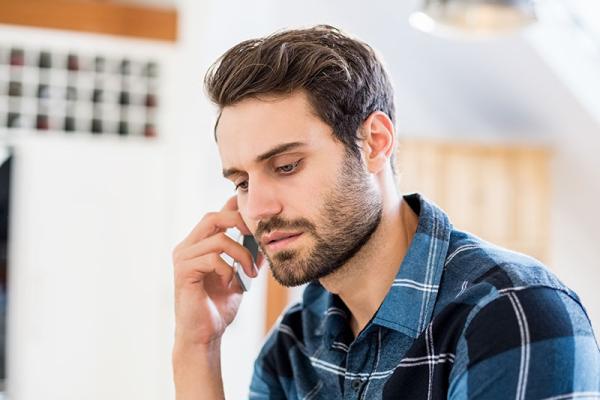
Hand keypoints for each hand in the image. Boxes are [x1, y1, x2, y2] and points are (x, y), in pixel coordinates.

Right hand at [172, 196, 257, 345]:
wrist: (204, 335)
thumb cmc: (218, 307)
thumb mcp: (239, 277)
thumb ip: (248, 257)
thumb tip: (266, 240)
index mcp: (198, 245)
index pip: (216, 216)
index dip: (234, 208)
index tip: (255, 216)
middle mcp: (186, 247)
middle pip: (212, 217)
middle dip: (239, 222)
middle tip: (256, 237)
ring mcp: (183, 258)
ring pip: (218, 240)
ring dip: (241, 255)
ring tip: (250, 273)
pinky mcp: (183, 271)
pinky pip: (212, 258)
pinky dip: (228, 269)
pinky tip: (230, 283)